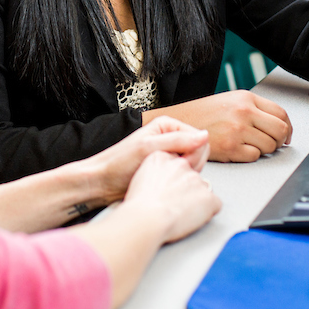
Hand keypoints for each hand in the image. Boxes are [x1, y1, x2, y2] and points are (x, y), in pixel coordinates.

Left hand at [80, 116, 210, 204]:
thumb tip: (204, 136)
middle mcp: (171, 138)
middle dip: (188, 165)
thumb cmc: (119, 163)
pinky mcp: (167, 169)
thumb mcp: (148, 148)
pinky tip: (163, 182)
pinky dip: (178, 181)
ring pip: (194, 166)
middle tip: (167, 169)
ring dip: (182, 174)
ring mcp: (170, 154)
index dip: (193, 153)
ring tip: (162, 175)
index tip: (177, 161)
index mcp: (168, 126)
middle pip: (200, 153)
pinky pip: (184, 176)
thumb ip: (177, 141)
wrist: (104, 182)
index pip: (200, 139)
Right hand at [122, 151, 220, 243]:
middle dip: (186, 189)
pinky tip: (191, 219)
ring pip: (202, 189)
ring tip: (179, 213)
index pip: (176, 163)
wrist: (146, 219)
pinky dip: (206, 213)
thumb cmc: (138, 206)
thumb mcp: (140, 178)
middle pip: (190, 175)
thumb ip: (154, 173)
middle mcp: (181, 165)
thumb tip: (162, 181)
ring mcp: (196, 180)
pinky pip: (214, 204)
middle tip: (173, 203)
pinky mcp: (208, 197)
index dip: (173, 179)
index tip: (168, 190)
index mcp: (162, 157)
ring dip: (195, 200)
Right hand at [146, 92, 292, 162]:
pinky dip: (250, 156)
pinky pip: (254, 156)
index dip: (288, 127)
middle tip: (273, 144)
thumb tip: (280, 126)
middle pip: (280, 130)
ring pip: (269, 146)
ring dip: (264, 149)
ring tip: (251, 146)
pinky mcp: (230, 148)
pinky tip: (239, 150)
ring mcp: (237, 130)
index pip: (281, 113)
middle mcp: (244, 112)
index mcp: (246, 98)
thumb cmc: (204, 114)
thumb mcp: (231, 101)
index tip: (286, 135)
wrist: (179, 123)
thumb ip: (255, 109)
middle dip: (280, 141)